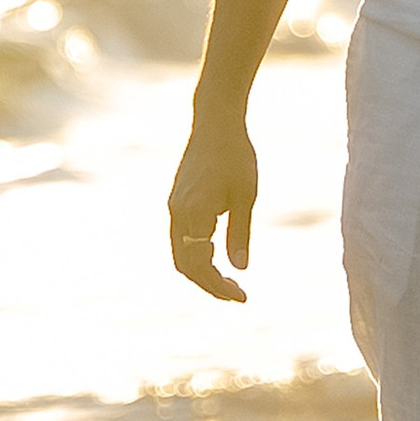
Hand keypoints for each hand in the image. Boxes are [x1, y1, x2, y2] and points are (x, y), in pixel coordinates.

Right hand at [168, 113, 256, 301]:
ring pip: (180, 253)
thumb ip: (240, 233)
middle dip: (209, 285)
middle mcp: (177, 213)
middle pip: (185, 265)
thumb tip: (240, 268)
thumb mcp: (245, 196)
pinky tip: (218, 258)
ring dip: (203, 272)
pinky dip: (197, 255)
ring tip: (230, 283)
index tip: (241, 297)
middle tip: (237, 296)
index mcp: (193, 213)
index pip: (199, 264)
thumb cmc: (236, 156)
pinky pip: (181, 239)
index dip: (218, 286)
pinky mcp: (177, 203)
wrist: (215, 124)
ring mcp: (174, 208)